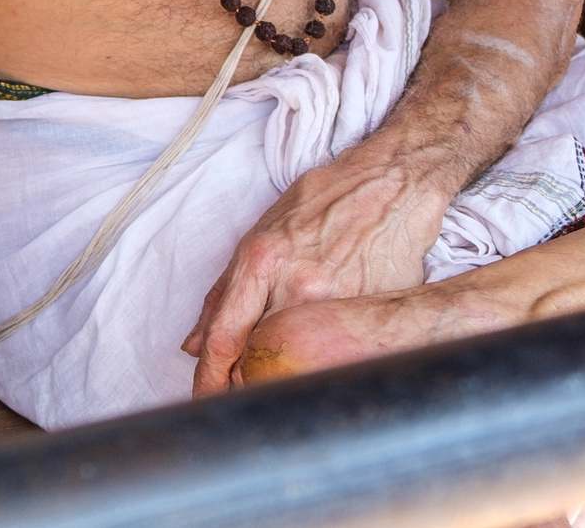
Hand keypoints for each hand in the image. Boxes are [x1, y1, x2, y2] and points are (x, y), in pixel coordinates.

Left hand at [180, 150, 446, 392]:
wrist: (390, 182)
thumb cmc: (322, 203)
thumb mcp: (262, 234)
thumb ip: (225, 291)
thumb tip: (194, 344)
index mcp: (261, 259)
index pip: (224, 335)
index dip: (209, 378)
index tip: (203, 402)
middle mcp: (296, 283)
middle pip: (258, 356)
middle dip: (243, 383)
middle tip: (236, 398)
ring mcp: (337, 299)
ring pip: (297, 360)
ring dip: (282, 376)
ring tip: (276, 380)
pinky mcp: (372, 307)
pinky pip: (338, 350)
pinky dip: (323, 361)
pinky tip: (320, 361)